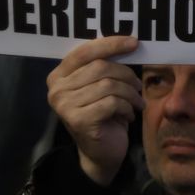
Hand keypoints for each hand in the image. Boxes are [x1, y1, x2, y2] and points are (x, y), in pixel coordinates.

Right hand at [46, 35, 142, 185]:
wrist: (101, 152)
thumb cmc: (104, 115)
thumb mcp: (101, 86)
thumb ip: (104, 66)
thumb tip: (128, 42)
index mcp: (59, 75)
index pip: (84, 51)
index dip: (110, 44)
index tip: (134, 42)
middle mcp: (56, 89)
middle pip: (100, 67)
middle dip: (126, 75)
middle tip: (138, 86)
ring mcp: (64, 105)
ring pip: (109, 85)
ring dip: (130, 93)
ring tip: (136, 102)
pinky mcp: (78, 120)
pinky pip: (112, 103)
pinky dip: (126, 107)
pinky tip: (128, 115)